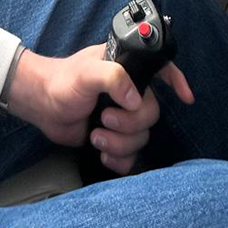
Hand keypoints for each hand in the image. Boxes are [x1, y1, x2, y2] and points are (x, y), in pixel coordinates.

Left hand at [7, 46, 193, 174]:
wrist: (41, 105)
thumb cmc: (61, 82)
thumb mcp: (86, 73)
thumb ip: (113, 78)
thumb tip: (136, 100)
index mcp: (126, 69)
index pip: (161, 69)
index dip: (177, 81)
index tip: (185, 97)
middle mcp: (128, 92)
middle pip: (152, 113)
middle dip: (130, 123)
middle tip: (105, 118)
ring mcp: (121, 115)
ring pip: (142, 136)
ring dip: (120, 142)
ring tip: (96, 136)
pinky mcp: (113, 137)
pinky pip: (131, 155)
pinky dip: (119, 159)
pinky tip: (103, 154)